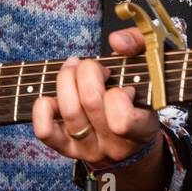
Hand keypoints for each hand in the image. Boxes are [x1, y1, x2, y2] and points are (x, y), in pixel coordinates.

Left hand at [31, 27, 160, 169]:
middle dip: (88, 71)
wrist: (129, 135)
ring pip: (69, 110)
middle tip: (93, 67)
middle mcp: (115, 145)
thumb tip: (116, 41)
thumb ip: (138, 43)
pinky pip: (45, 130)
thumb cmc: (137, 93)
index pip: (122, 120)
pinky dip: (43, 107)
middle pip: (91, 102)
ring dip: (66, 78)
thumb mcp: (148, 67)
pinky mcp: (66, 148)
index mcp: (141, 130)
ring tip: (73, 69)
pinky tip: (54, 95)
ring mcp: (89, 149)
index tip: (124, 86)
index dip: (119, 94)